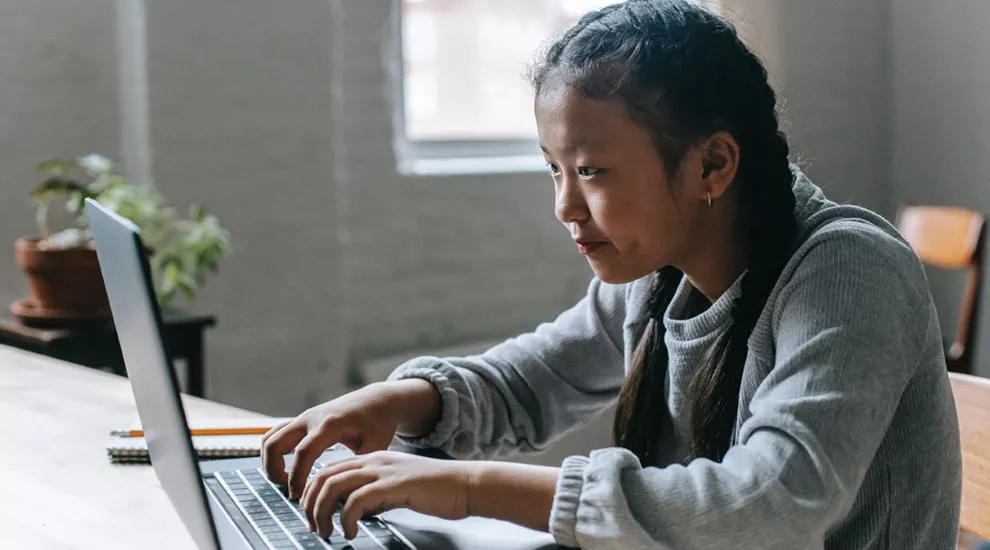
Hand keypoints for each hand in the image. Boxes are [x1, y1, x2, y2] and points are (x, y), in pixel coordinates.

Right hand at [261, 379, 439, 498]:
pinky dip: (273, 452)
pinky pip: (275, 434)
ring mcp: (304, 418)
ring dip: (269, 461)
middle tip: (290, 490)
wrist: (377, 400)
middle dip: (273, 470)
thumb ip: (359, 469)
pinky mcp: (301, 420)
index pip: (303, 453)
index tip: (297, 496)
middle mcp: (311, 418)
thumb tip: (346, 495)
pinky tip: (287, 469)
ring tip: (286, 481)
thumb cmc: (378, 423)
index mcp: (330, 424)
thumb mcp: (376, 446)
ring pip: (269, 438)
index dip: (296, 477)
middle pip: (274, 443)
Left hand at [300, 451, 471, 538]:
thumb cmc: (437, 490)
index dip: (313, 492)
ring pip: (333, 486)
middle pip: (323, 476)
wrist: (466, 484)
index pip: (328, 469)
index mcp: (374, 459)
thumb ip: (374, 495)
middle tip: (316, 526)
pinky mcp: (393, 485)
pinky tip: (351, 532)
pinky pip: (355, 501)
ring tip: (327, 531)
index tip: (312, 513)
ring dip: (322, 512)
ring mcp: (383, 471)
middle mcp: (374, 461)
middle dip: (311, 504)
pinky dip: (346, 519)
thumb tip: (354, 512)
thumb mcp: (397, 488)